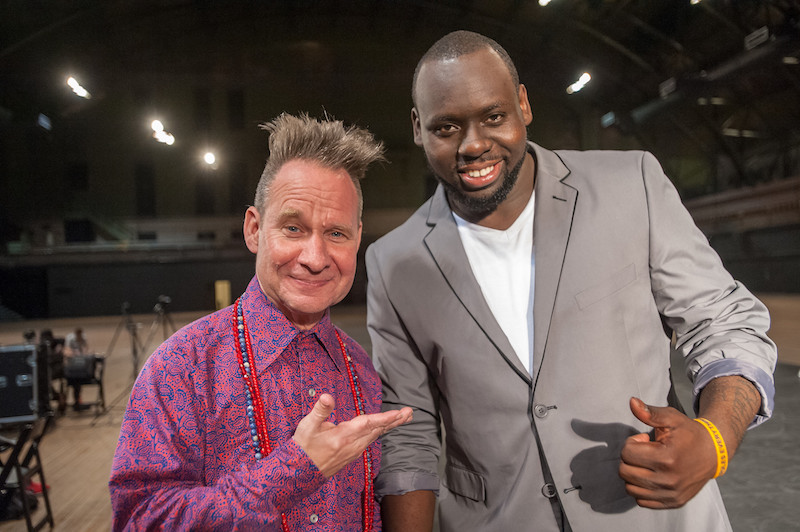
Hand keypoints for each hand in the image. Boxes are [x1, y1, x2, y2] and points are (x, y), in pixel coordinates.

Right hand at [293, 394, 411, 477]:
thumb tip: (327, 397)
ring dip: (390, 425)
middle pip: (377, 430)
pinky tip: (384, 427)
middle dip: (395, 421)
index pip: (368, 424)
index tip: (399, 414)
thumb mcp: (307, 426)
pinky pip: (370, 440)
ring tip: (404, 417)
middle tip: (410, 412)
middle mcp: (352, 445)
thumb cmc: (303, 448)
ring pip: (375, 435)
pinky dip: (380, 431)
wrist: (299, 473)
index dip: (384, 418)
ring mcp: (353, 451)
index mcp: (343, 436)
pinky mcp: (352, 454)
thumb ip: (320, 410)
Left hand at [619, 397, 716, 508]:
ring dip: (633, 473)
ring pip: (630, 488)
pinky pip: (642, 500)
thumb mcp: (671, 418)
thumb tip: (631, 401)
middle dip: (630, 458)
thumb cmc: (690, 433)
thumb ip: (650, 412)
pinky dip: (641, 488)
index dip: (632, 443)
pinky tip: (651, 475)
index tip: (644, 439)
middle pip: (625, 472)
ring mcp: (671, 494)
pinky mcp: (674, 502)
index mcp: (667, 458)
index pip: (627, 454)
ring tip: (648, 463)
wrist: (714, 452)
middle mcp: (668, 480)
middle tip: (645, 451)